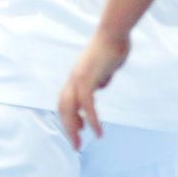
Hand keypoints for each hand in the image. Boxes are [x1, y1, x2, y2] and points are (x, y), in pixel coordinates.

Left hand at [57, 32, 130, 148]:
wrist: (114, 32)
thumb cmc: (113, 46)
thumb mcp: (105, 67)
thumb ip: (101, 78)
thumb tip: (101, 86)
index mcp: (76, 77)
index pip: (67, 101)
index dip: (70, 117)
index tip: (78, 130)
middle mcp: (73, 79)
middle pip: (63, 108)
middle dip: (68, 128)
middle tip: (75, 144)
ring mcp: (78, 78)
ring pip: (70, 109)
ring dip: (74, 128)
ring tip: (80, 143)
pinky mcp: (87, 79)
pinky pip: (87, 105)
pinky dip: (91, 120)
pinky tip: (97, 132)